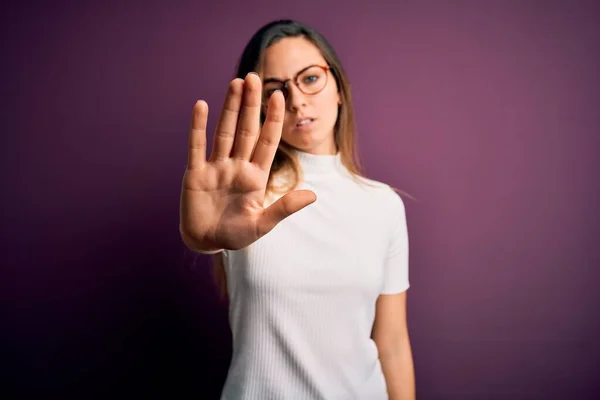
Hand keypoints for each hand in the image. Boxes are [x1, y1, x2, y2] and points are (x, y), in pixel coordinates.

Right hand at [179, 72, 316, 251]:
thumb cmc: (235, 235)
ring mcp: (216, 168)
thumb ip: (284, 208)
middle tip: (254, 77)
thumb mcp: (262, 224)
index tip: (278, 96)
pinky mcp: (195, 174)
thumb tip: (314, 195)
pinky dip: (198, 127)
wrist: (206, 244)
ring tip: (236, 82)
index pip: (267, 141)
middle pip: (246, 129)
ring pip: (224, 132)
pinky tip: (201, 106)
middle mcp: (236, 166)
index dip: (272, 119)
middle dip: (251, 104)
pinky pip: (196, 146)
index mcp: (255, 177)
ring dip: (229, 108)